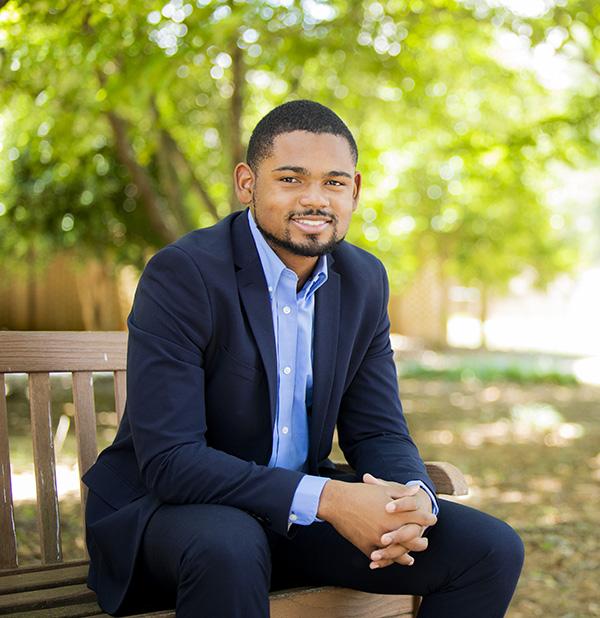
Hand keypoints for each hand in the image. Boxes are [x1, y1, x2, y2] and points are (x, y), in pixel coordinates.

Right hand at [316, 478, 436, 565]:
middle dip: (420, 542)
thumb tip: (417, 490)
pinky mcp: (366, 548)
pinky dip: (387, 561)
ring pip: (397, 553)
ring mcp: (377, 540)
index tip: (433, 519)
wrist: (337, 502)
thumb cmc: (360, 493)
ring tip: (411, 558)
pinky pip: (380, 558)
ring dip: (406, 556)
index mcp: (394, 514)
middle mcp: (388, 529)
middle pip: (411, 539)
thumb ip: (402, 492)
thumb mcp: (382, 489)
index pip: (417, 518)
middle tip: (425, 541)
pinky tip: (391, 561)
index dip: (427, 518)